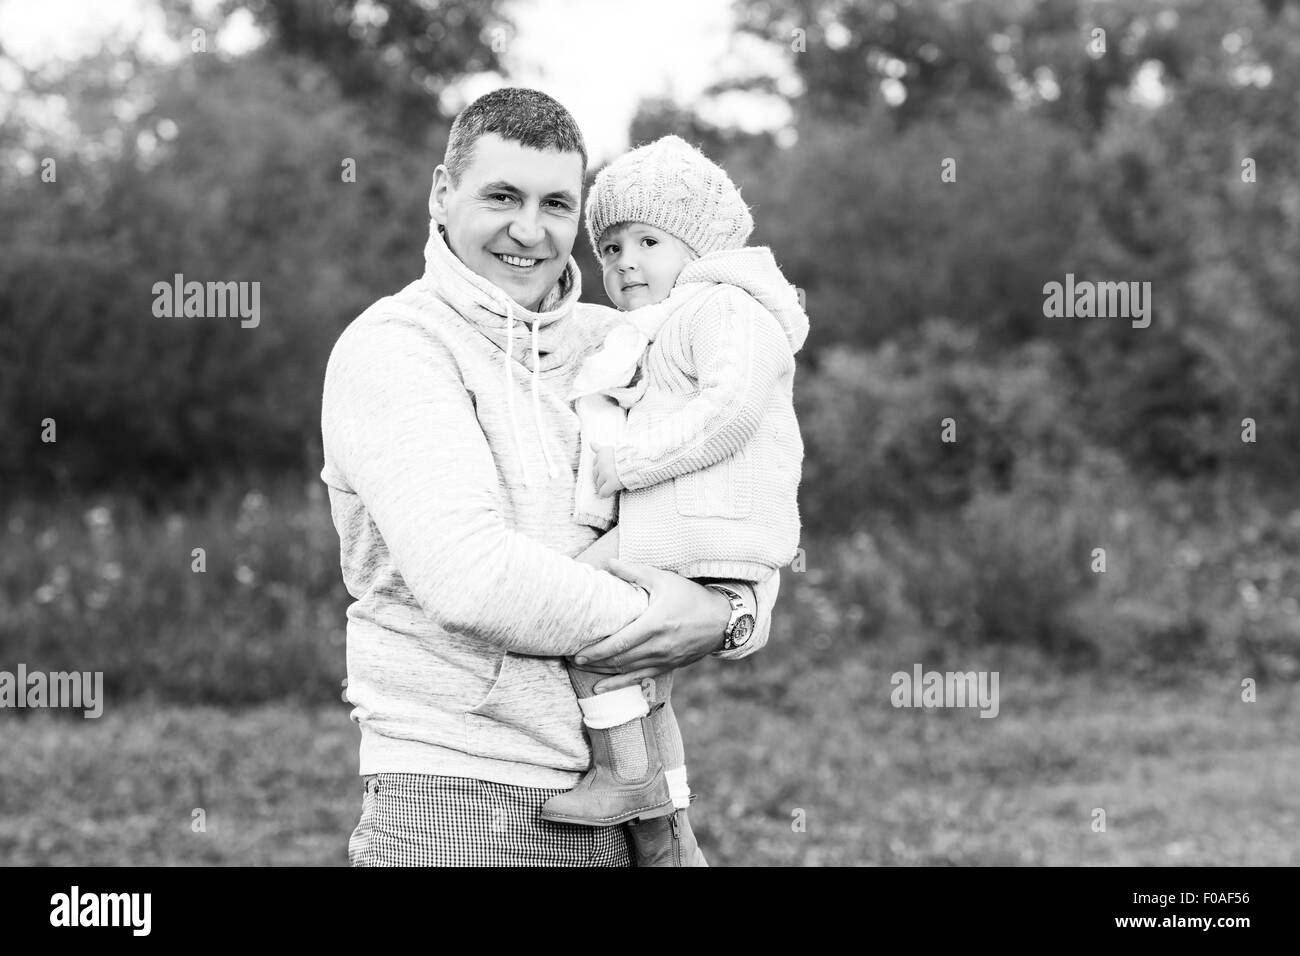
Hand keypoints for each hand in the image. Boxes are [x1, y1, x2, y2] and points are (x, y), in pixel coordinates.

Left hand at [572, 558, 731, 691]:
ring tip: (582, 670)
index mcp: (655, 624)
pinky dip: (620, 684)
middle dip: (594, 661)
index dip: (597, 650)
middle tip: (572, 659)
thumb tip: (608, 564)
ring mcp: (664, 659)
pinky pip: (640, 678)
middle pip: (620, 660)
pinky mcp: (668, 666)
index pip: (620, 642)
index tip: (577, 652)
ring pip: (627, 671)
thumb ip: (634, 573)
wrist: (722, 620)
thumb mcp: (663, 580)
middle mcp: (659, 646)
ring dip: (603, 673)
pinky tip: (603, 688)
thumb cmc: (691, 596)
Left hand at [591, 441, 624, 496]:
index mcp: (602, 453)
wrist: (639, 461)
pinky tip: (610, 493)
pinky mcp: (611, 483)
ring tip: (612, 486)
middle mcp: (602, 463)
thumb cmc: (629, 455)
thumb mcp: (613, 448)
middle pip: (595, 475)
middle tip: (610, 480)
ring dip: (604, 486)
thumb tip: (591, 443)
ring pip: (599, 484)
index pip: (595, 463)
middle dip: (601, 478)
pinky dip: (606, 494)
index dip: (601, 469)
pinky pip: (603, 492)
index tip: (607, 471)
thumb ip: (600, 448)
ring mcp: (605, 473)